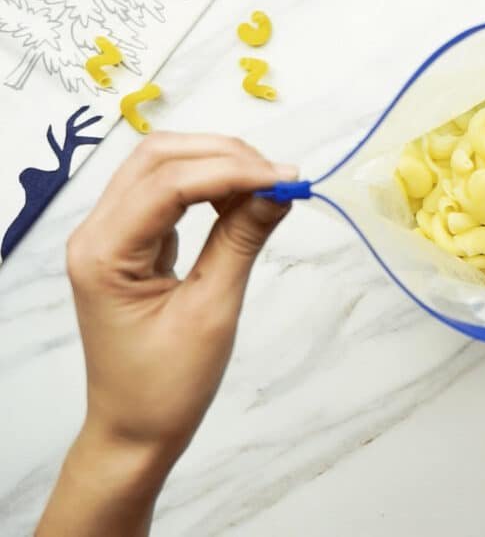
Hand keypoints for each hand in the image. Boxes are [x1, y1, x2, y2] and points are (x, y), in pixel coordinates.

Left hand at [38, 133, 295, 535]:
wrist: (135, 429)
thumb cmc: (168, 385)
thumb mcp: (213, 311)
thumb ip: (242, 241)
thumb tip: (278, 192)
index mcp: (104, 253)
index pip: (168, 183)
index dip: (231, 170)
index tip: (287, 180)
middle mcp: (96, 232)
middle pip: (158, 158)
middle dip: (224, 156)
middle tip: (281, 178)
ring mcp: (109, 235)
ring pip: (161, 167)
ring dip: (217, 164)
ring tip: (269, 186)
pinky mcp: (130, 243)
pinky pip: (167, 194)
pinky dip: (209, 186)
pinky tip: (243, 198)